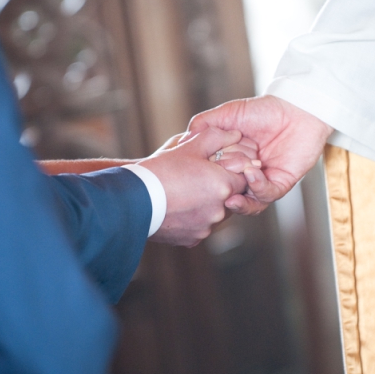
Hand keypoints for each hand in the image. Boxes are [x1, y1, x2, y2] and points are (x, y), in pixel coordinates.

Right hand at [139, 127, 248, 246]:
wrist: (133, 200)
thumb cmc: (161, 171)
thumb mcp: (188, 146)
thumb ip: (215, 137)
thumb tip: (235, 134)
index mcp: (223, 186)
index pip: (242, 178)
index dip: (229, 170)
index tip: (214, 166)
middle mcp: (219, 210)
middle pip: (229, 197)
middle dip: (218, 188)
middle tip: (197, 178)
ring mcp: (206, 227)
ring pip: (214, 213)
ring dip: (206, 204)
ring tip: (183, 192)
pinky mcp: (192, 239)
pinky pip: (199, 227)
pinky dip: (192, 218)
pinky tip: (177, 207)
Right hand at [188, 95, 332, 215]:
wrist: (296, 108)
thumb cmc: (263, 110)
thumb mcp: (227, 114)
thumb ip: (204, 125)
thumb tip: (182, 140)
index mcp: (229, 163)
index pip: (212, 178)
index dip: (204, 178)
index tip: (194, 174)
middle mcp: (244, 176)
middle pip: (228, 194)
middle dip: (220, 193)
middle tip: (213, 186)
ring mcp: (262, 182)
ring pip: (248, 203)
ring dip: (239, 203)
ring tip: (230, 198)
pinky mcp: (281, 183)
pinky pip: (268, 194)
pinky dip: (258, 187)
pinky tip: (251, 173)